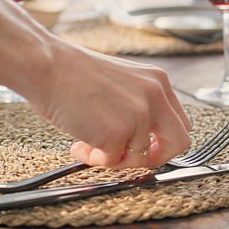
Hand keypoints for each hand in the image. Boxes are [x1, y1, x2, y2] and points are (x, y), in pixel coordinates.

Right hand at [23, 42, 191, 168]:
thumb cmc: (73, 74)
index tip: (147, 146)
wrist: (47, 66)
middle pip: (179, 143)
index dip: (164, 141)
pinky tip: (78, 143)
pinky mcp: (117, 133)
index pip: (180, 122)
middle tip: (130, 157)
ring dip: (113, 158)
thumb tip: (145, 139)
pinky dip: (93, 159)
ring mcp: (138, 116)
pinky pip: (111, 161)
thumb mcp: (123, 82)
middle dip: (155, 157)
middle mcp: (155, 97)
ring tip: (88, 144)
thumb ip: (140, 105)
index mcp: (158, 81)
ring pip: (139, 158)